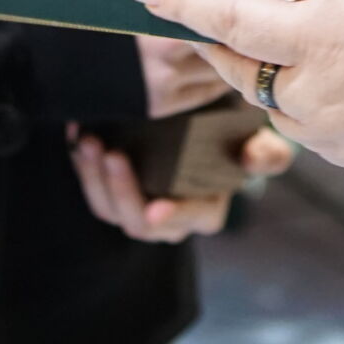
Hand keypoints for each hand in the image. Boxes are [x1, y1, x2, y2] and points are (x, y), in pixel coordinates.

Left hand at [66, 121, 291, 243]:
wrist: (198, 122)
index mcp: (203, 212)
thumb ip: (265, 154)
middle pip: (137, 220)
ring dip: (94, 177)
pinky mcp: (111, 188)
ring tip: (90, 141)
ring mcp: (136, 204)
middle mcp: (167, 217)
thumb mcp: (256, 144)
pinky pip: (91, 186)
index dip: (172, 218)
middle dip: (120, 190)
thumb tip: (255, 161)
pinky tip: (77, 134)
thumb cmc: (233, 138)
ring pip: (108, 206)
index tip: (156, 209)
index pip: (187, 220)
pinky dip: (82, 164)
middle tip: (111, 153)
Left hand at [131, 0, 343, 180]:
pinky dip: (278, 89)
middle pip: (230, 19)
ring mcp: (319, 98)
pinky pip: (283, 110)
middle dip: (180, 3)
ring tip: (198, 31)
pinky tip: (284, 75)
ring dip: (222, 50)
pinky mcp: (323, 139)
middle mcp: (322, 43)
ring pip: (247, 73)